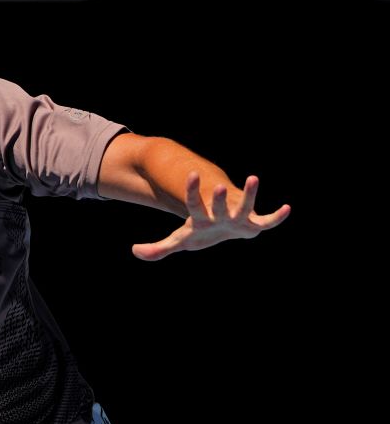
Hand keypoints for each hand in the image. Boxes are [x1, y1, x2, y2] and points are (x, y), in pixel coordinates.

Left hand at [132, 172, 290, 260]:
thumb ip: (158, 248)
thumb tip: (135, 251)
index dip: (191, 190)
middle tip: (217, 185)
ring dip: (249, 194)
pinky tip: (287, 208)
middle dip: (218, 198)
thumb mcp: (180, 240)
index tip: (190, 172)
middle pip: (219, 205)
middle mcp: (220, 214)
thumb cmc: (201, 230)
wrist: (221, 224)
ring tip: (254, 177)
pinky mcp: (252, 224)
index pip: (192, 203)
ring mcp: (237, 217)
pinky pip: (267, 222)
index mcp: (201, 217)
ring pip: (245, 206)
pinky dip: (277, 217)